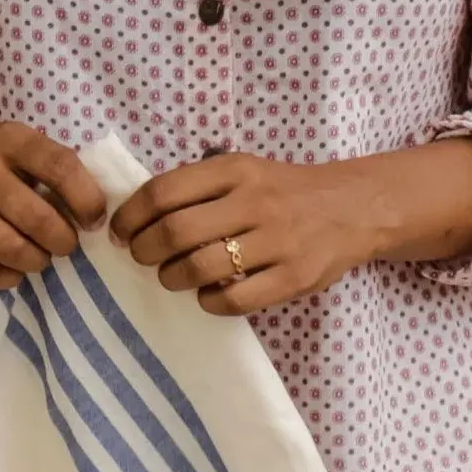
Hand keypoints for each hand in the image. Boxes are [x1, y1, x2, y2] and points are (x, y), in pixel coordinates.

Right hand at [0, 120, 109, 289]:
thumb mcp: (21, 146)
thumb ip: (55, 170)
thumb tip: (96, 215)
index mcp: (8, 139)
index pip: (59, 167)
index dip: (86, 199)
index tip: (94, 220)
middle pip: (35, 217)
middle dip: (63, 240)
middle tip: (67, 245)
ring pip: (8, 247)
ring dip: (37, 261)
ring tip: (42, 258)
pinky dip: (7, 278)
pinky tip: (15, 270)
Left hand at [111, 150, 384, 316]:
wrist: (353, 208)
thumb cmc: (282, 191)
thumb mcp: (243, 170)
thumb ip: (197, 186)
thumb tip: (134, 214)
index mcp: (235, 169)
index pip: (163, 191)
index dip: (129, 216)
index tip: (118, 232)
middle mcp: (255, 202)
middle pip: (176, 231)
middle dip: (144, 250)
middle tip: (141, 257)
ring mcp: (278, 242)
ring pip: (201, 268)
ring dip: (172, 278)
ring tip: (171, 277)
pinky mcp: (295, 278)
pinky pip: (235, 300)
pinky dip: (209, 302)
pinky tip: (207, 295)